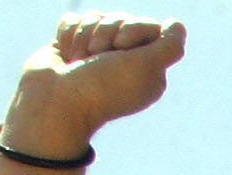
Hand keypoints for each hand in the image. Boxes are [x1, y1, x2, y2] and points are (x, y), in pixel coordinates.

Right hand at [4, 13, 186, 157]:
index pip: (150, 26)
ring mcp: (98, 53)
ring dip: (85, 35)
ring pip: (96, 16)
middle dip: (105, 32)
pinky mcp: (73, 46)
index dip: (133, 28)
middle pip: (122, 18)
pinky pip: (73, 20)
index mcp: (149, 69)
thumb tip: (176, 25)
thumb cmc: (101, 86)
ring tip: (79, 60)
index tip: (121, 48)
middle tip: (96, 58)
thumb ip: (170, 47)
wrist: (54, 100)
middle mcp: (126, 61)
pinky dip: (68, 34)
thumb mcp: (145, 67)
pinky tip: (67, 55)